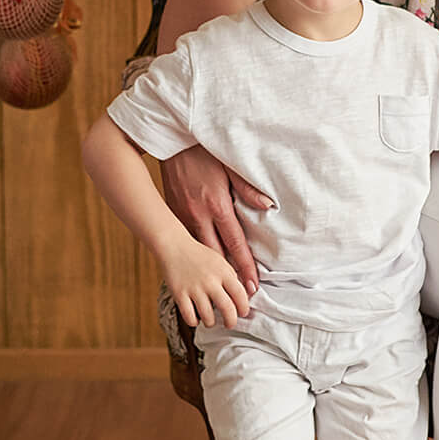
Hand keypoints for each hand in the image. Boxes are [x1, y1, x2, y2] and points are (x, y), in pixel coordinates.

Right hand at [161, 145, 272, 295]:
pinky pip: (188, 237)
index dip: (244, 265)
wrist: (170, 144)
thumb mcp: (229, 167)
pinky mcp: (174, 213)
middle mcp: (199, 215)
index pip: (235, 242)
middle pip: (216, 254)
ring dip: (212, 268)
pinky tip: (203, 263)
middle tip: (241, 295)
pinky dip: (197, 252)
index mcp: (216, 205)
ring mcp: (183, 216)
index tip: (252, 284)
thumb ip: (247, 188)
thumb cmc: (203, 153)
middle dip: (229, 277)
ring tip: (223, 288)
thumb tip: (268, 205)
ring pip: (200, 249)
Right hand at [161, 233, 252, 330]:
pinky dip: (194, 322)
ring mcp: (194, 288)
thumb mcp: (220, 261)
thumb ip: (231, 277)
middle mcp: (210, 281)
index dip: (244, 308)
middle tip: (230, 324)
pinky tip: (195, 317)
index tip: (243, 313)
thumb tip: (244, 296)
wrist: (174, 246)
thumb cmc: (199, 255)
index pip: (240, 295)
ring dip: (211, 322)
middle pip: (227, 309)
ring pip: (208, 317)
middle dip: (231, 321)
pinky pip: (190, 317)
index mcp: (223, 272)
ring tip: (210, 320)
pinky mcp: (179, 294)